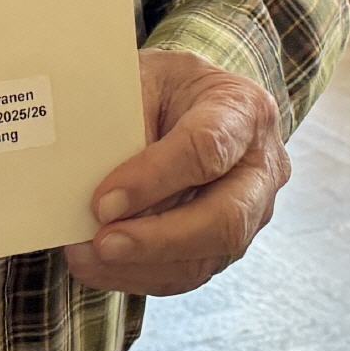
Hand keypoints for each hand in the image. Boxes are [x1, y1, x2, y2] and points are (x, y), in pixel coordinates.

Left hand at [63, 49, 289, 297]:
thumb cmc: (167, 86)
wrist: (197, 101)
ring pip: (209, 255)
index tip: (103, 200)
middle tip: (102, 243)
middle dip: (158, 238)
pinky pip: (192, 271)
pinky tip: (102, 267)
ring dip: (144, 264)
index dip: (154, 178)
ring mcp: (253, 211)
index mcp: (244, 110)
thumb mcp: (146, 75)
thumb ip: (125, 115)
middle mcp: (261, 166)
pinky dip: (144, 275)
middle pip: (225, 218)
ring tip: (88, 258)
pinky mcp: (230, 242)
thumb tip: (89, 172)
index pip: (207, 148)